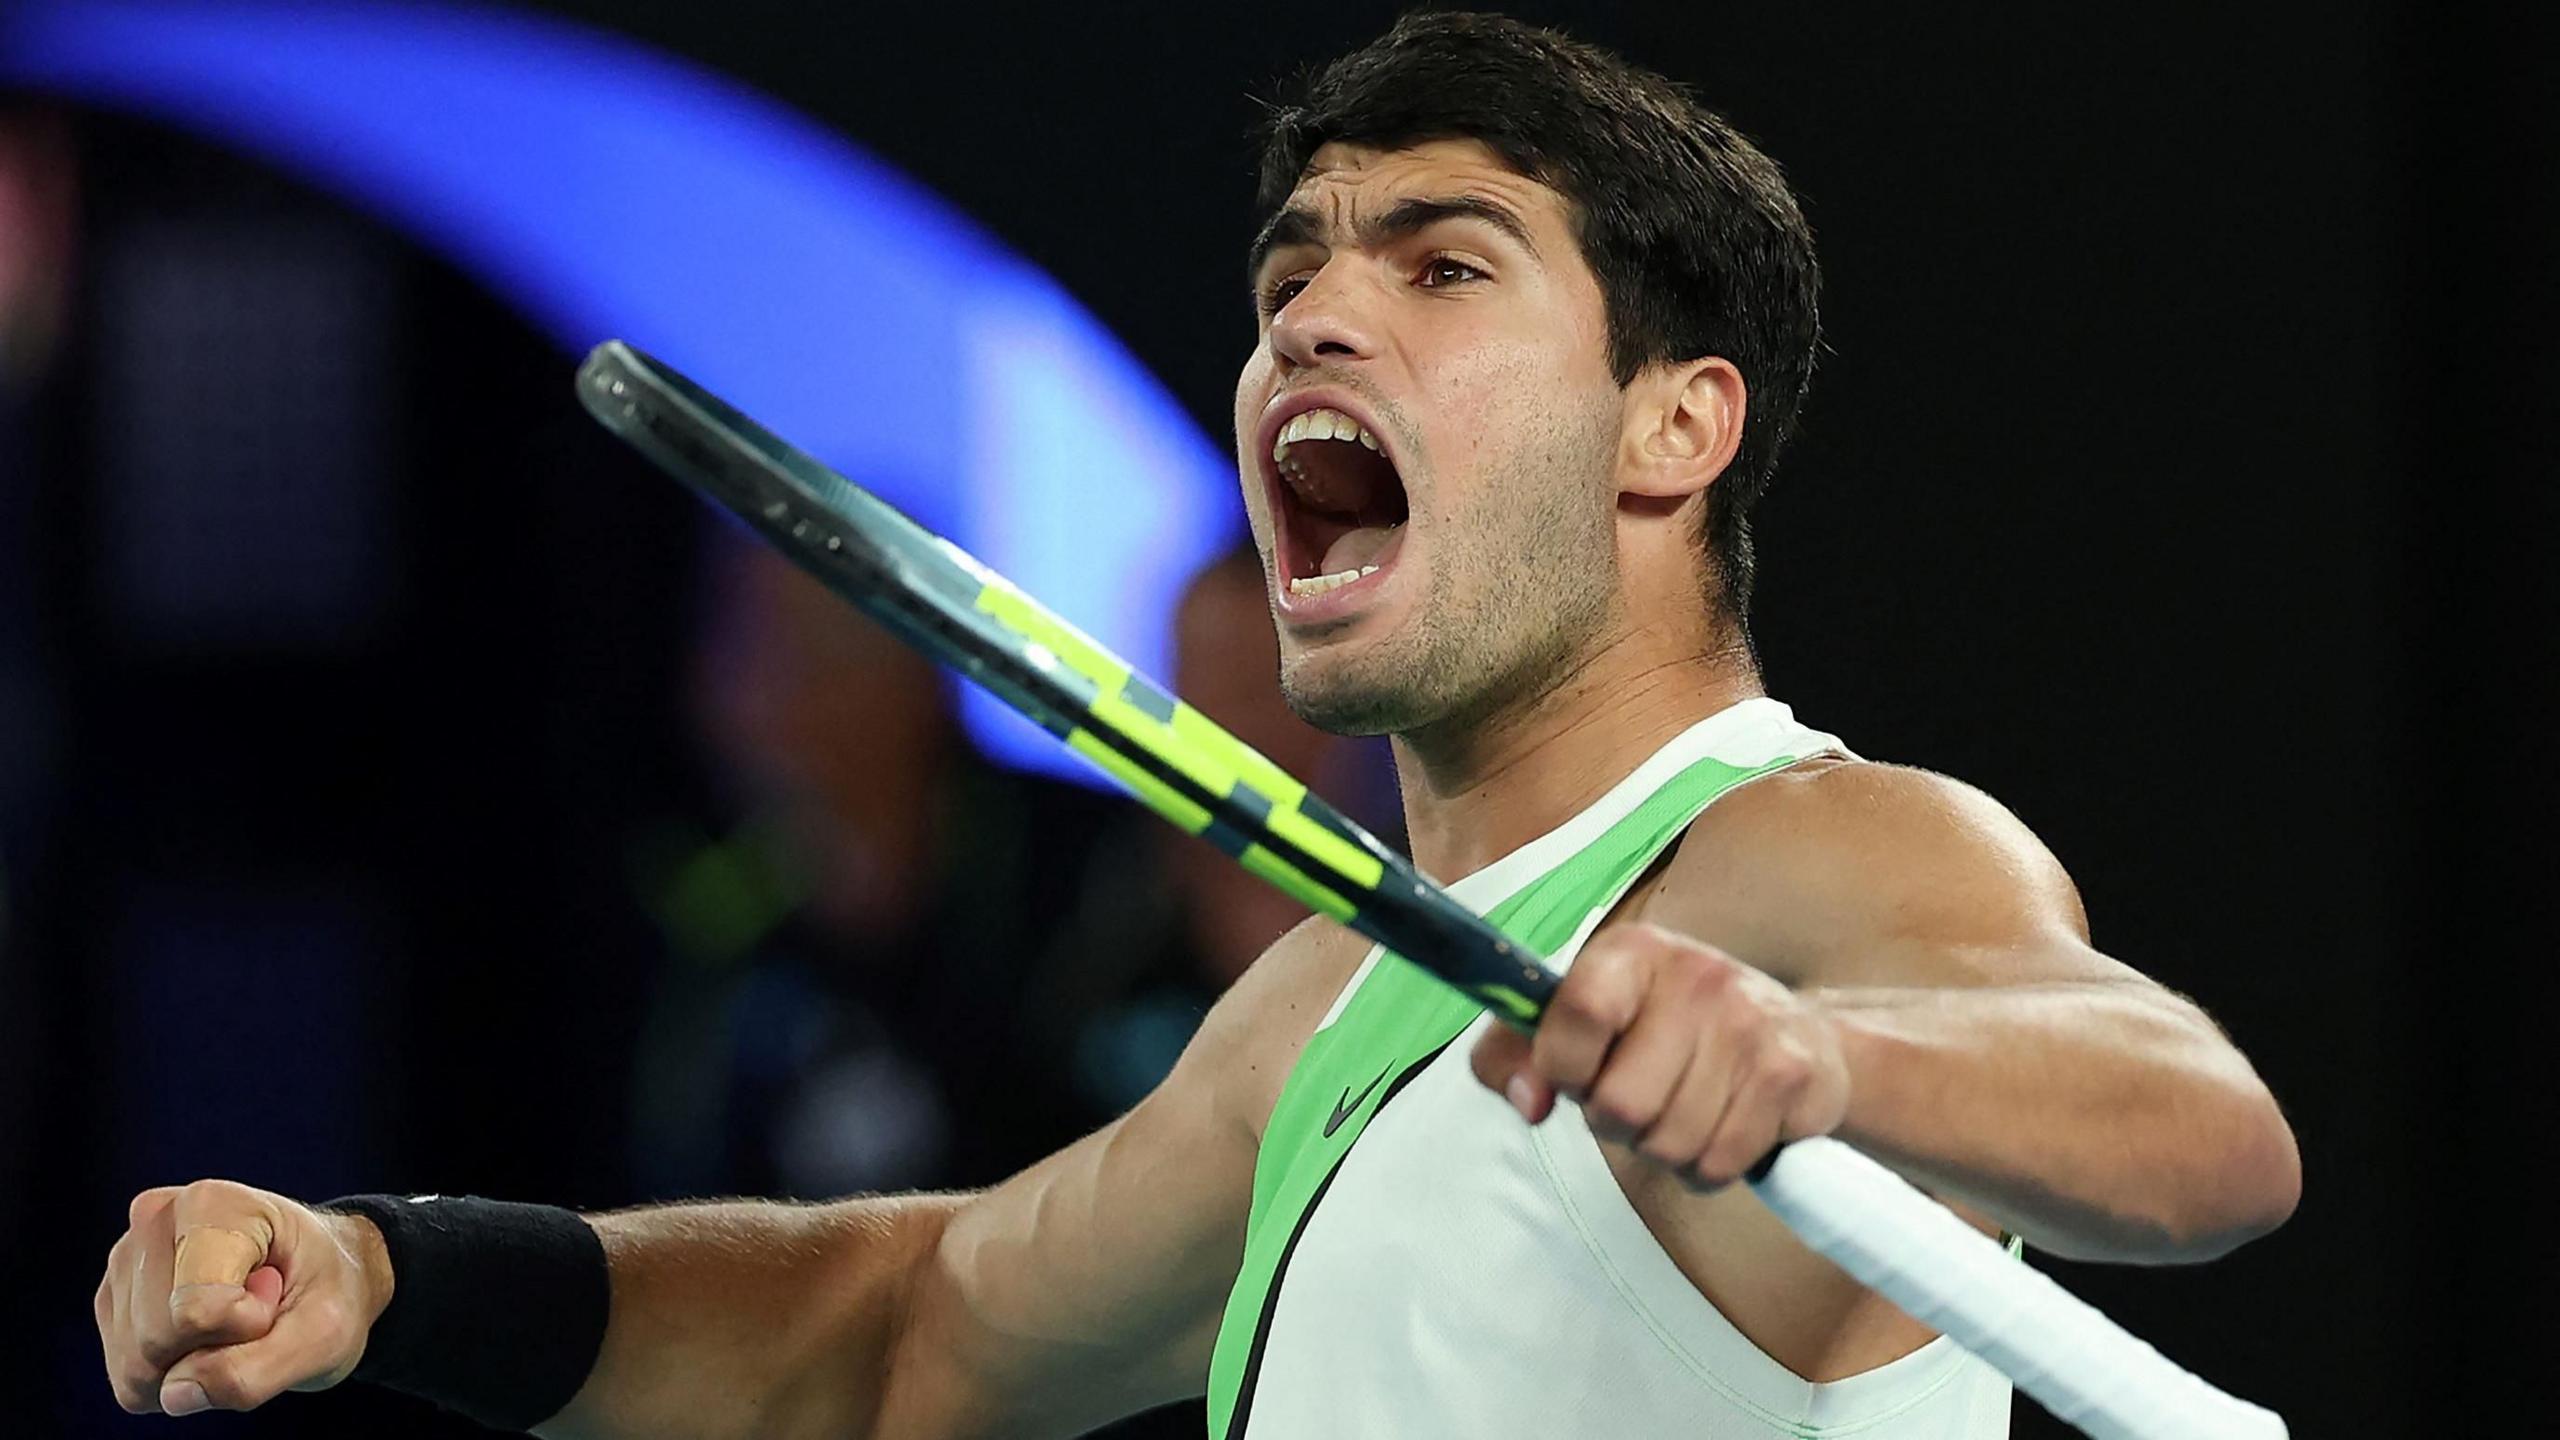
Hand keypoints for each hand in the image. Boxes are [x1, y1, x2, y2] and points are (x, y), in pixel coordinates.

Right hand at [96, 1179, 392, 1416]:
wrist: (322, 1280)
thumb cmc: (329, 1294)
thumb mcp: (325, 1335)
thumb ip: (252, 1371)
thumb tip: (174, 1394)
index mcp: (210, 1205)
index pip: (197, 1312)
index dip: (249, 1325)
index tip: (278, 1291)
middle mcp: (153, 1220)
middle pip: (156, 1340)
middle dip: (217, 1348)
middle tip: (262, 1307)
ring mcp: (125, 1260)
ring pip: (136, 1364)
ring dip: (194, 1363)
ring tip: (237, 1316)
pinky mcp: (113, 1302)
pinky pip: (129, 1378)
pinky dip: (173, 1374)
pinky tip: (208, 1334)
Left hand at [1470, 922, 1849, 1189]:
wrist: (1799, 1039)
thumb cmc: (1667, 1034)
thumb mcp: (1585, 1023)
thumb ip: (1519, 1054)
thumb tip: (1528, 1102)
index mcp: (1632, 951)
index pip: (1577, 1014)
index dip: (1563, 1067)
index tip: (1576, 1076)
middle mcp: (1697, 974)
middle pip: (1619, 1104)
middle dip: (1617, 1125)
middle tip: (1639, 1101)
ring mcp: (1750, 1022)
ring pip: (1669, 1144)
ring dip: (1664, 1150)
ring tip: (1682, 1112)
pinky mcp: (1790, 1075)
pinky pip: (1718, 1164)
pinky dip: (1707, 1168)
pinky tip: (1722, 1129)